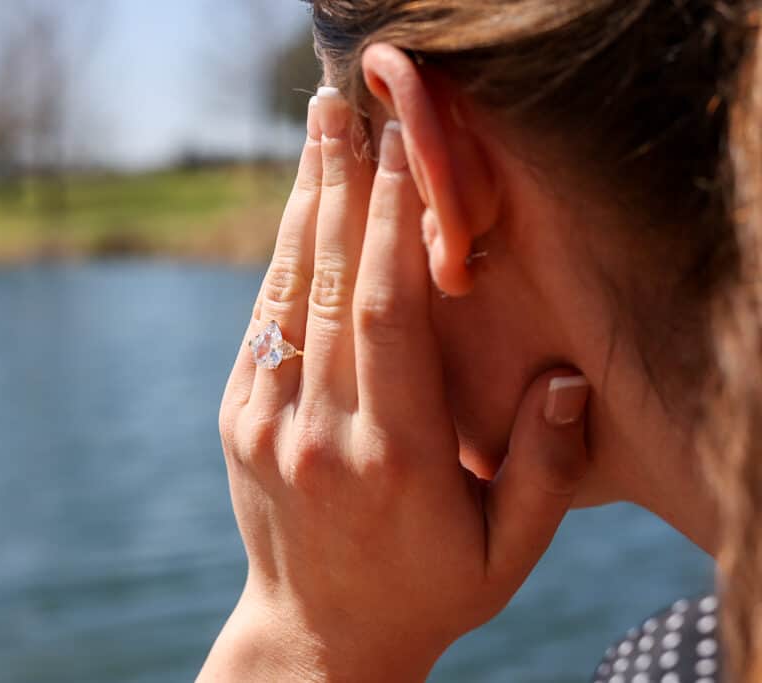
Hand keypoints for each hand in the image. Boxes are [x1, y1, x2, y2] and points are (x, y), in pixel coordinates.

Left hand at [200, 88, 590, 681]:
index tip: (404, 152)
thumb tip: (566, 376)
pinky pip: (262, 324)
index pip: (391, 318)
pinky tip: (298, 211)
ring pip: (287, 294)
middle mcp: (320, 433)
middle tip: (348, 107)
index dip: (393, 226)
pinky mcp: (238, 420)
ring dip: (304, 206)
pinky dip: (280, 260)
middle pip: (331, 286)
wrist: (319, 633)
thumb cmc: (428, 589)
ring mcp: (266, 424)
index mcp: (394, 458)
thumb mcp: (507, 552)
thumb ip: (543, 467)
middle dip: (342, 186)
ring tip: (318, 134)